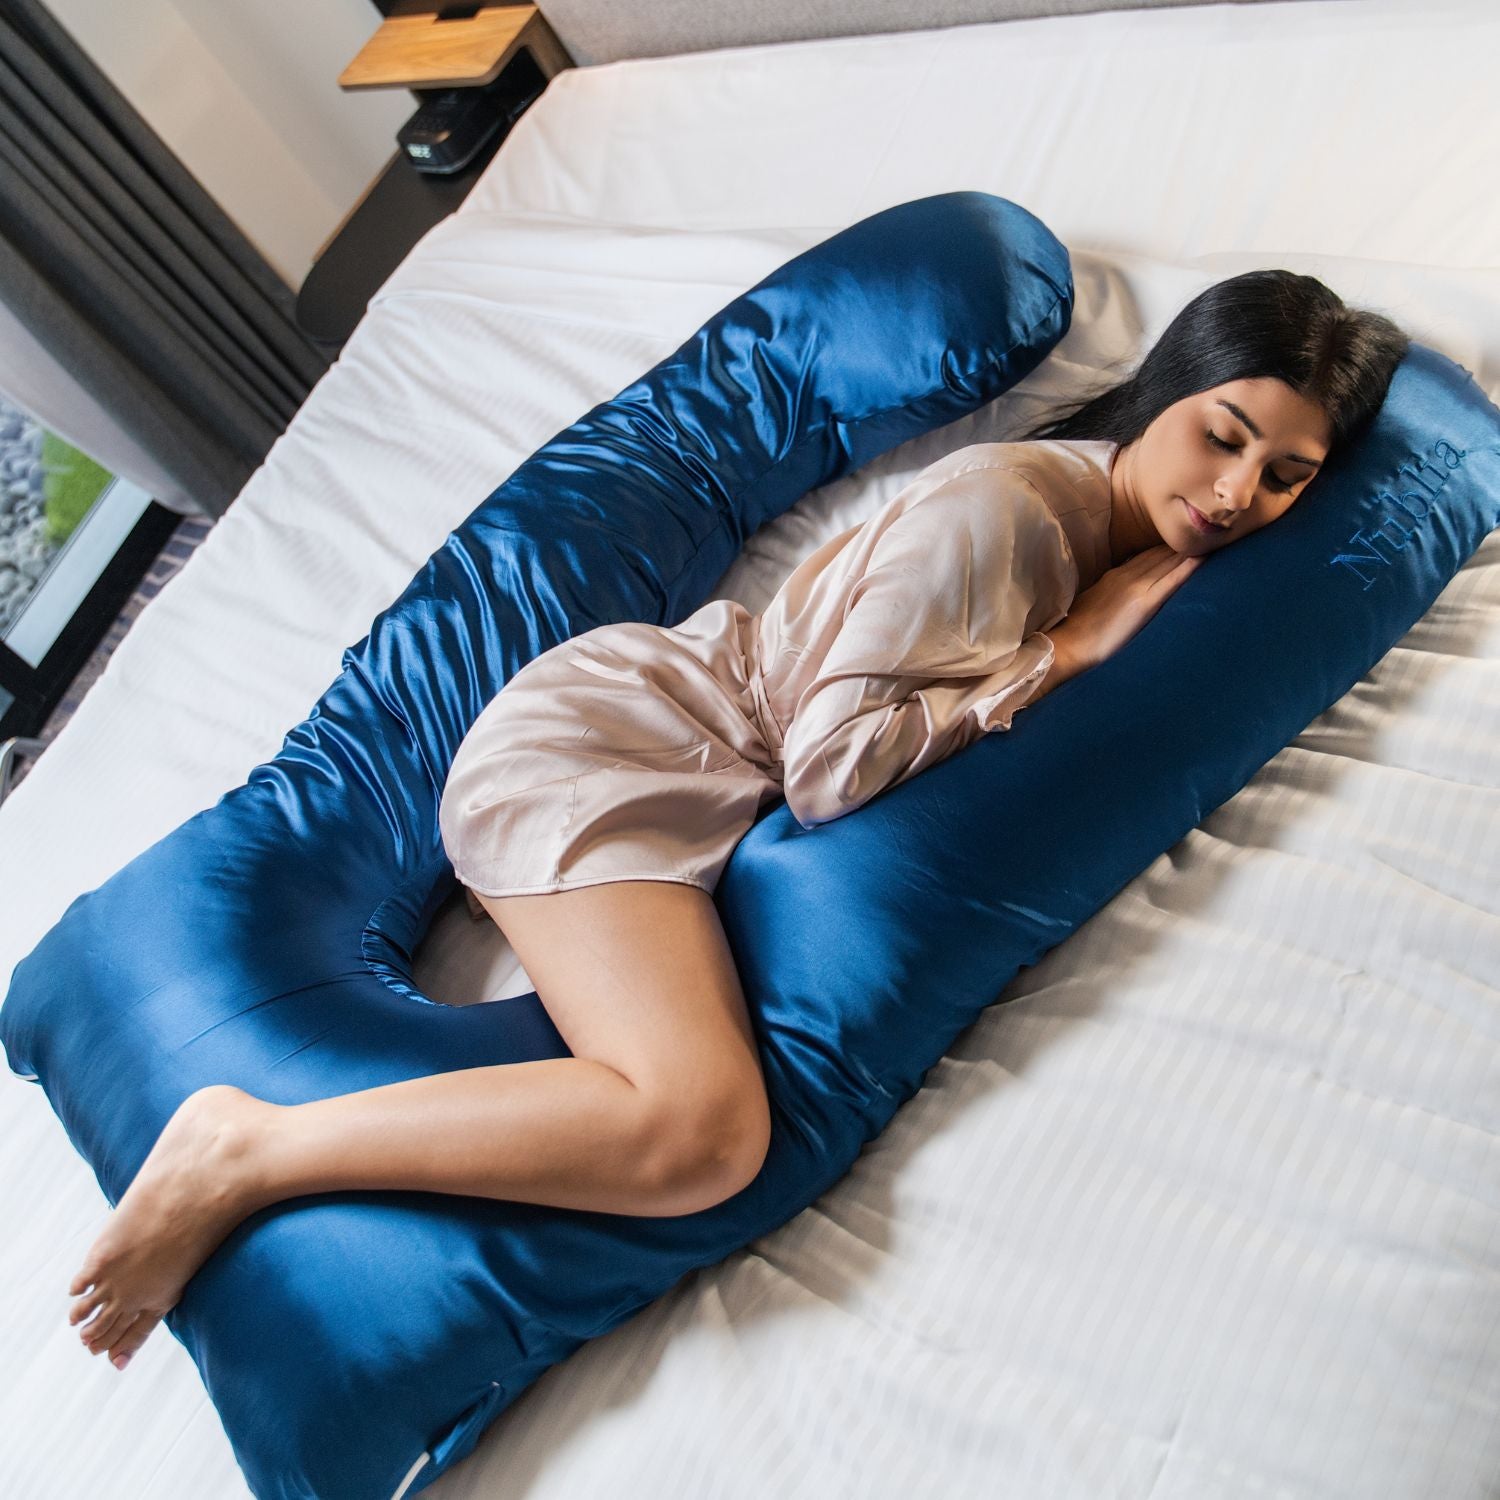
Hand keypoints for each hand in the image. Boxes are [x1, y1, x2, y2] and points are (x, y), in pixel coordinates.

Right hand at [1052, 545, 1204, 671]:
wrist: (1069, 645)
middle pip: (1162, 553)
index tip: (1188, 539)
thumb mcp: (1093, 601)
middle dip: (1184, 543)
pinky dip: (1188, 568)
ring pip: (1169, 561)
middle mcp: (1129, 575)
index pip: (1150, 555)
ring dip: (1190, 550)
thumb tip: (1123, 595)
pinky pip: (1172, 581)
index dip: (1169, 547)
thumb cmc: (1078, 630)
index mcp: (1117, 575)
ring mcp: (1137, 587)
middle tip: (1208, 532)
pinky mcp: (1144, 604)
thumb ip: (1111, 592)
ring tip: (1213, 539)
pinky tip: (1204, 558)